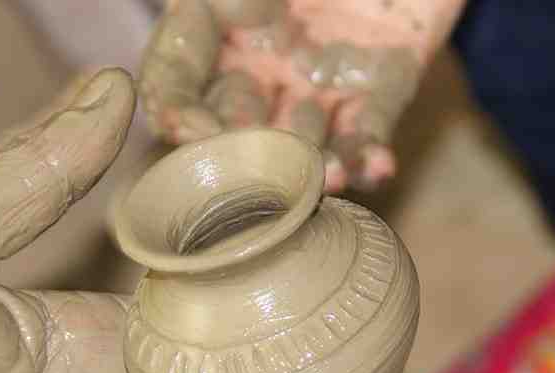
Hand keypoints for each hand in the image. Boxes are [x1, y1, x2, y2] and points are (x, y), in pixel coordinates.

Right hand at [137, 0, 464, 191]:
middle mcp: (263, 61)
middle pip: (241, 126)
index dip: (176, 111)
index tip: (192, 128)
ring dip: (315, 165)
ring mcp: (321, 77)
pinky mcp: (382, 83)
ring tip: (329, 174)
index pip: (175, 82)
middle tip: (260, 164)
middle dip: (248, 152)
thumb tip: (172, 49)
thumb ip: (207, 3)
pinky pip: (371, 129)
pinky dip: (372, 154)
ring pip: (307, 139)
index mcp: (217, 22)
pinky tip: (377, 165)